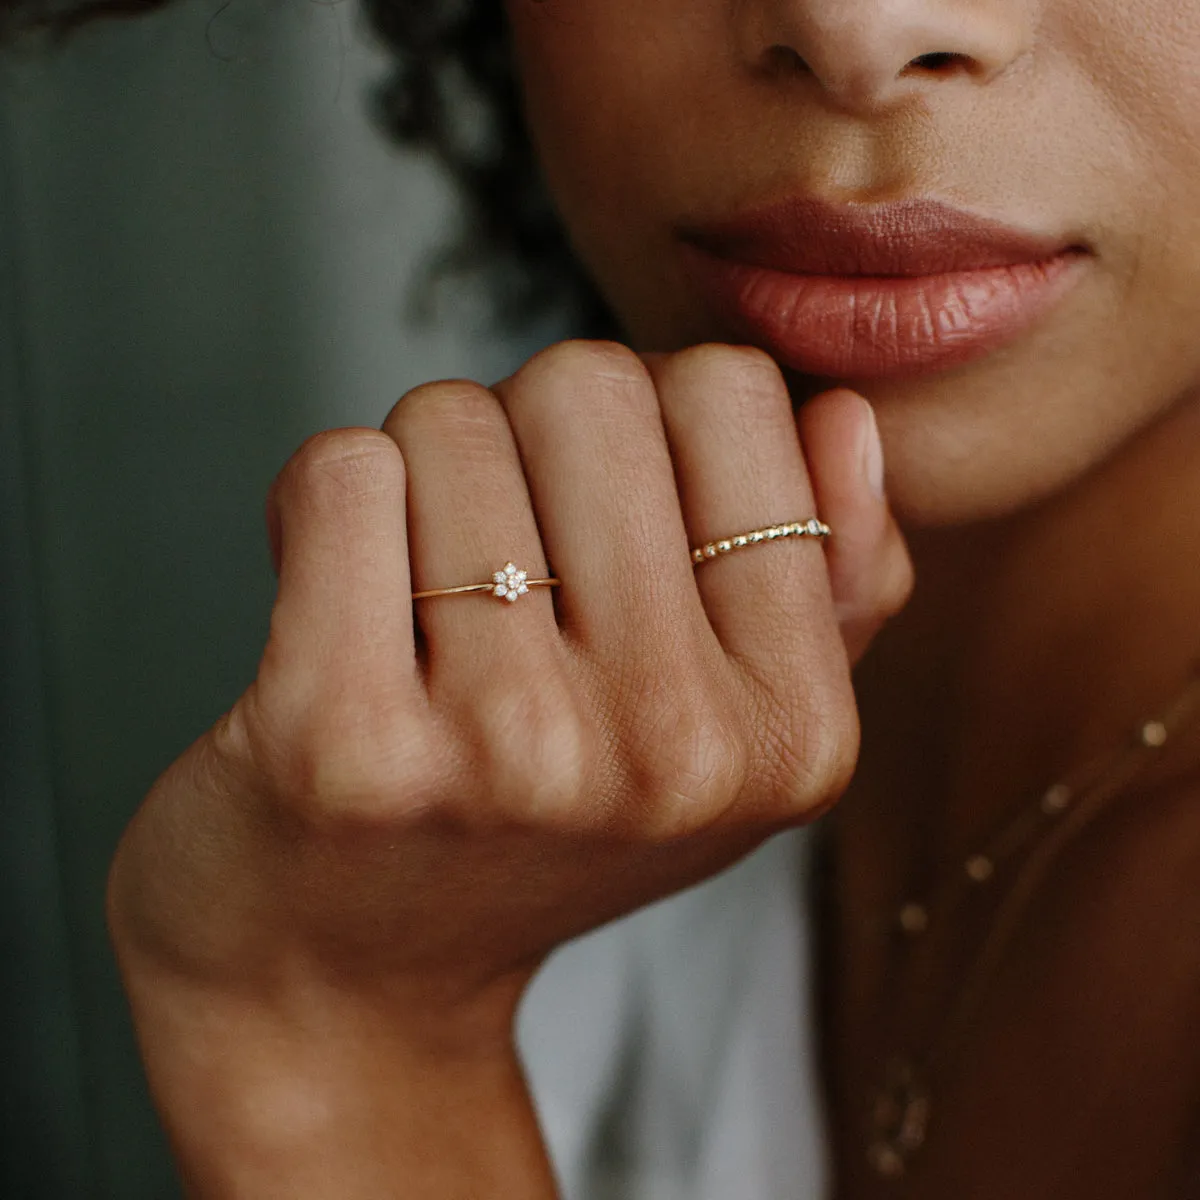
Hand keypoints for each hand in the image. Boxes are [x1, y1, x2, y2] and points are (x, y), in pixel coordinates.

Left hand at [107, 341, 910, 1194]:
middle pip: (589, 382)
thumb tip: (845, 418)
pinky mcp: (346, 744)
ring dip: (419, 484)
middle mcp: (673, 747)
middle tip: (500, 560)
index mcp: (792, 729)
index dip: (646, 426)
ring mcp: (514, 748)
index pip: (731, 393)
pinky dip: (317, 507)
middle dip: (526, 439)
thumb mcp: (731, 733)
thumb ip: (831, 579)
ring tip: (421, 608)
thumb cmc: (537, 832)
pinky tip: (337, 606)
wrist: (353, 978)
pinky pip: (339, 473)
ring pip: (449, 419)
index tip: (602, 520)